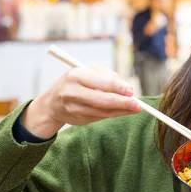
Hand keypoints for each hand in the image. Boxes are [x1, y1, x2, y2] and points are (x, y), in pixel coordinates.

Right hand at [23, 64, 140, 137]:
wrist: (52, 102)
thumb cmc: (76, 81)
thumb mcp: (88, 72)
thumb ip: (108, 77)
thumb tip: (129, 89)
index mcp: (76, 75)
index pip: (101, 82)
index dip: (118, 87)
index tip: (131, 91)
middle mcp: (72, 92)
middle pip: (103, 100)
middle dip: (123, 103)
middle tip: (138, 104)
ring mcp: (74, 108)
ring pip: (103, 111)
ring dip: (122, 111)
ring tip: (136, 108)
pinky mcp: (78, 119)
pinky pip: (100, 117)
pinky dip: (114, 114)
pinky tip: (124, 112)